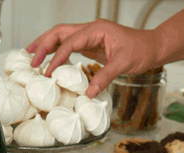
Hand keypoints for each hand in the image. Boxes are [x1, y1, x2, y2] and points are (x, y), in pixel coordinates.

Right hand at [26, 20, 159, 97]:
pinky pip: (69, 44)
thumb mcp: (124, 64)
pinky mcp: (91, 44)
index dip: (57, 57)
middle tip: (30, 59)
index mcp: (97, 30)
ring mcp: (90, 36)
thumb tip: (89, 92)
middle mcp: (91, 30)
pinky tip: (48, 59)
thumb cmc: (141, 50)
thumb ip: (105, 77)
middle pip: (59, 32)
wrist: (152, 47)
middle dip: (43, 44)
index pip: (70, 42)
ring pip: (62, 36)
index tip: (48, 72)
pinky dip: (56, 51)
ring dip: (46, 45)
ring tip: (31, 55)